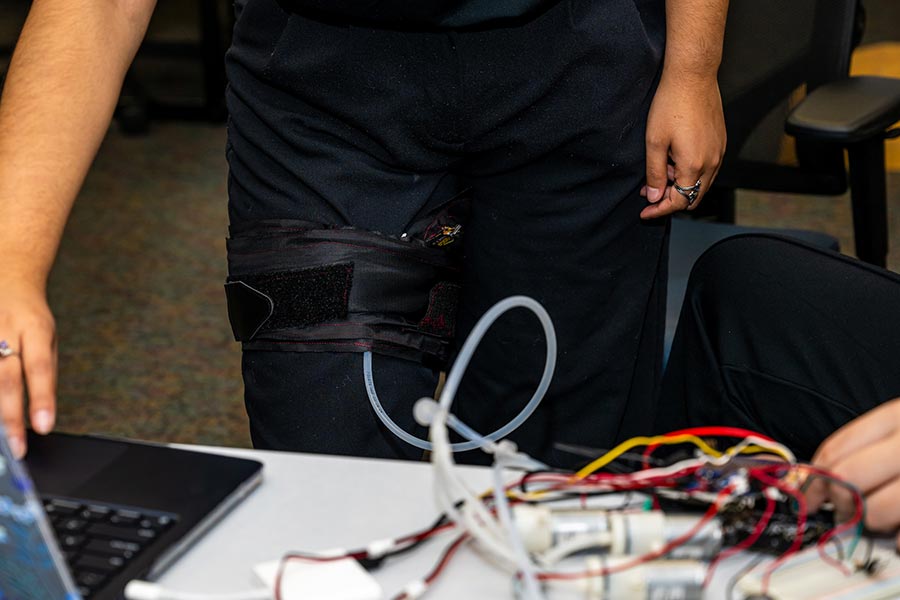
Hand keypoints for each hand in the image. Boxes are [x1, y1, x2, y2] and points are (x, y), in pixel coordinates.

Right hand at [0, 280, 56, 457]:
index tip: (43, 428)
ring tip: (0, 439)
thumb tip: (40, 412)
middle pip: (5, 379)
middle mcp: (3, 330)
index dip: (41, 399)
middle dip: (10, 418)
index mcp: (35, 328)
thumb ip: (43, 370)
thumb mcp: (47, 336)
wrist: (7, 277)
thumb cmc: (29, 316)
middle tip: (16, 448)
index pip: (39, 368)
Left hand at [639, 73, 725, 218]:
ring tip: (659, 175)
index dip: (659, 210)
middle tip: (649, 196)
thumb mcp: (655, 142)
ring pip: (701, 185)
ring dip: (680, 187)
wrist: (693, 76)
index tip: (644, 212)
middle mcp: (712, 162)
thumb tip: (655, 197)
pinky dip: (691, 174)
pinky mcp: (721, 142)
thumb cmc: (671, 104)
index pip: (679, 202)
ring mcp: (719, 152)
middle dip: (670, 202)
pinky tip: (674, 161)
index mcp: (694, 165)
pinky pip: (708, 169)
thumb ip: (655, 173)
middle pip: (693, 198)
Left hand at [809, 398, 899, 543]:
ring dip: (869, 521)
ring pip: (876, 511)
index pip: (836, 451)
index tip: (806, 496)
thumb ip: (861, 446)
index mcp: (898, 416)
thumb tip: (813, 480)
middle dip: (838, 500)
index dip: (812, 479)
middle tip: (842, 509)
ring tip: (878, 517)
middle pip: (849, 478)